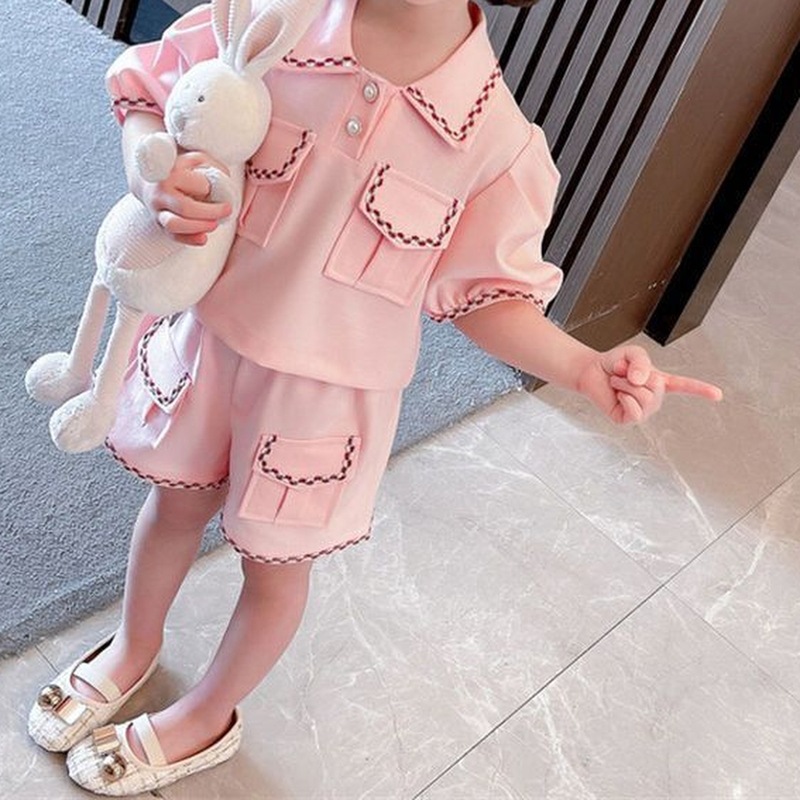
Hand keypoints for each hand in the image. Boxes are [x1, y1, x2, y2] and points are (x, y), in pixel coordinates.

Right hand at [137, 151, 231, 246]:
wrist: (150, 180)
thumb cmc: (179, 169)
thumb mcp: (196, 160)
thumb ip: (212, 166)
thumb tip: (225, 181)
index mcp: (170, 174)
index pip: (194, 184)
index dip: (208, 188)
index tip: (214, 188)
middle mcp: (160, 193)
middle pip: (185, 208)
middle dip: (211, 212)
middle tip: (226, 210)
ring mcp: (157, 211)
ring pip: (174, 225)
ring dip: (198, 228)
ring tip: (214, 224)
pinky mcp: (159, 224)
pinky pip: (173, 237)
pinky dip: (190, 240)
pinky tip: (203, 238)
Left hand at [576, 344, 722, 425]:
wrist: (592, 371)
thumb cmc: (614, 364)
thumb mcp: (632, 354)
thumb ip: (641, 362)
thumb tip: (643, 380)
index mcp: (660, 382)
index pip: (684, 386)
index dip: (701, 390)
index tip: (718, 395)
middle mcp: (654, 398)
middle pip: (656, 387)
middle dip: (635, 375)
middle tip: (623, 373)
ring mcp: (642, 410)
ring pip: (644, 398)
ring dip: (625, 384)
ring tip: (618, 382)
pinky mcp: (628, 419)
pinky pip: (634, 411)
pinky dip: (624, 399)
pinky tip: (618, 396)